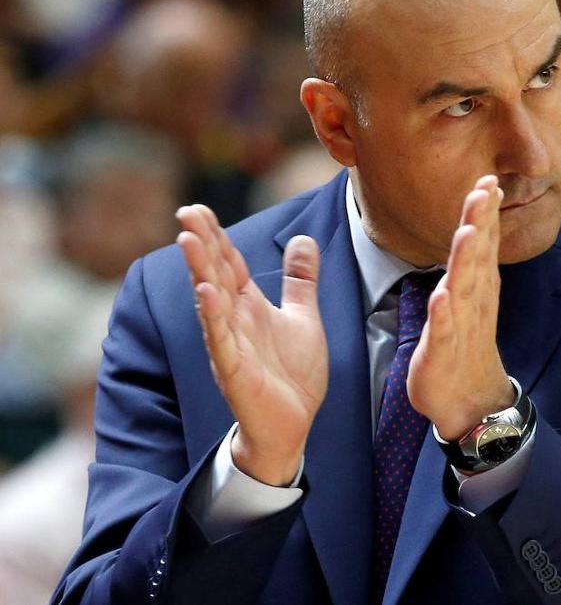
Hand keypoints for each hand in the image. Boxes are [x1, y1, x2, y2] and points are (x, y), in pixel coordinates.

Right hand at [176, 205, 327, 485]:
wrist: (293, 424)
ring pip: (211, 301)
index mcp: (249, 306)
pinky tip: (206, 293)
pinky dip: (213, 316)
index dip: (216, 236)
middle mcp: (234, 321)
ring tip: (188, 240)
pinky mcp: (234, 371)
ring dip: (199, 270)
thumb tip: (303, 239)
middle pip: (214, 274)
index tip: (199, 207)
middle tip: (186, 211)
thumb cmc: (292, 374)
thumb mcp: (304, 317)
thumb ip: (300, 280)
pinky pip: (220, 340)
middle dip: (201, 243)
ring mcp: (230, 345)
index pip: (228, 263)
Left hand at [407, 175, 513, 440]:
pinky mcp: (443, 351)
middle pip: (477, 256)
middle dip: (480, 222)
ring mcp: (460, 325)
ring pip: (463, 288)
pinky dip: (443, 314)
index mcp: (478, 285)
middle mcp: (473, 300)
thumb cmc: (465, 344)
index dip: (485, 211)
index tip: (489, 178)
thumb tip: (476, 221)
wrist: (470, 399)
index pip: (484, 242)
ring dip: (466, 260)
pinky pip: (444, 331)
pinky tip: (441, 297)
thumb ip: (472, 259)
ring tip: (468, 232)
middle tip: (485, 190)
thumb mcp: (469, 295)